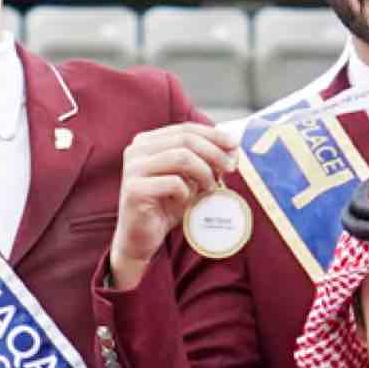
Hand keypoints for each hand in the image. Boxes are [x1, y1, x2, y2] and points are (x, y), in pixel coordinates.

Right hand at [104, 122, 252, 288]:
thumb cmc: (165, 207)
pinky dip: (187, 192)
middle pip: (185, 139)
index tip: (235, 146)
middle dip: (214, 152)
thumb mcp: (188, 179)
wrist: (140, 239)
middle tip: (231, 167)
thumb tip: (232, 148)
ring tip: (210, 187)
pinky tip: (186, 202)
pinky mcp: (135, 190)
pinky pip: (173, 183)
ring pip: (181, 157)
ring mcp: (133, 169)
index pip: (185, 129)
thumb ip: (203, 161)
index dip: (213, 135)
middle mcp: (136, 150)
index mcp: (147, 141)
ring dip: (203, 172)